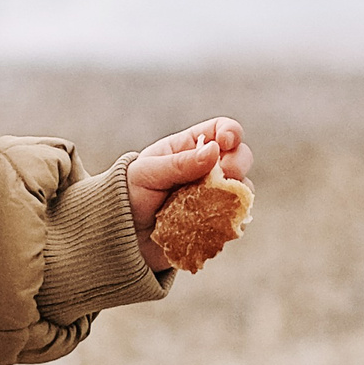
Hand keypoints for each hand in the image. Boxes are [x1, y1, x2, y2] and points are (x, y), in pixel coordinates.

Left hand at [126, 117, 252, 272]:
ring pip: (242, 190)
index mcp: (189, 147)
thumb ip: (179, 163)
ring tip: (206, 204)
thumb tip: (215, 150)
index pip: (222, 130)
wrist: (121, 234)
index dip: (231, 132)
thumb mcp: (147, 173)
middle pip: (241, 157)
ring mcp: (214, 196)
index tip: (226, 142)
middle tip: (222, 175)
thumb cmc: (128, 194)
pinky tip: (209, 222)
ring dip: (233, 194)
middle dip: (238, 163)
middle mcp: (207, 169)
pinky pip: (235, 219)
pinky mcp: (215, 221)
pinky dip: (228, 219)